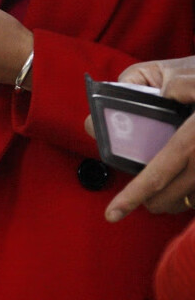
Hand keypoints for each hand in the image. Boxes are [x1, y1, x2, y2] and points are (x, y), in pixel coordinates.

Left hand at [100, 56, 194, 221]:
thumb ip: (182, 85)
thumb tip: (166, 91)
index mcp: (193, 141)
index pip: (156, 175)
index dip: (132, 196)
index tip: (112, 214)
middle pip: (169, 197)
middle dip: (149, 200)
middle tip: (139, 196)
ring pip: (189, 201)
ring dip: (172, 201)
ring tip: (160, 194)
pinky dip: (192, 195)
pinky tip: (184, 184)